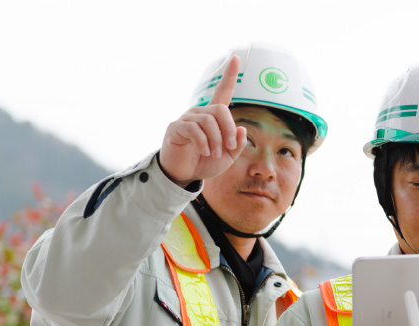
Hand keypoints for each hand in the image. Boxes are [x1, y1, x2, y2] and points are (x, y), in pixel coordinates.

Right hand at [159, 55, 247, 186]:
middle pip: (221, 110)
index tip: (236, 58)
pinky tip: (205, 151)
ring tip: (214, 153)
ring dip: (216, 140)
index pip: (223, 92)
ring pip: (209, 121)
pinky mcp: (176, 127)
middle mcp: (201, 113)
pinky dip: (204, 142)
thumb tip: (242, 128)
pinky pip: (194, 129)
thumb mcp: (228, 156)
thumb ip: (237, 144)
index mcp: (214, 117)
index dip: (230, 75)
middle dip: (229, 129)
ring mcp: (187, 118)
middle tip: (230, 147)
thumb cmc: (205, 162)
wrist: (184, 174)